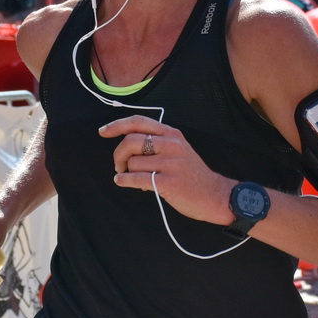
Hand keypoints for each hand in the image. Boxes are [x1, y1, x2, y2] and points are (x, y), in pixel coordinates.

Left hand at [101, 116, 233, 224]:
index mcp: (172, 134)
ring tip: (134, 178)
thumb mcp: (179, 150)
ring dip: (126, 172)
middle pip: (130, 142)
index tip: (103, 131)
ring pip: (132, 163)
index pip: (139, 122)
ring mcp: (170, 163)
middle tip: (119, 165)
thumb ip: (157, 142)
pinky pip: (135, 178)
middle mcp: (171, 145)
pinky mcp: (168, 182)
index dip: (117, 125)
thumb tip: (126, 144)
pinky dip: (124, 180)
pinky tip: (123, 182)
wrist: (214, 195)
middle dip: (118, 155)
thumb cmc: (192, 174)